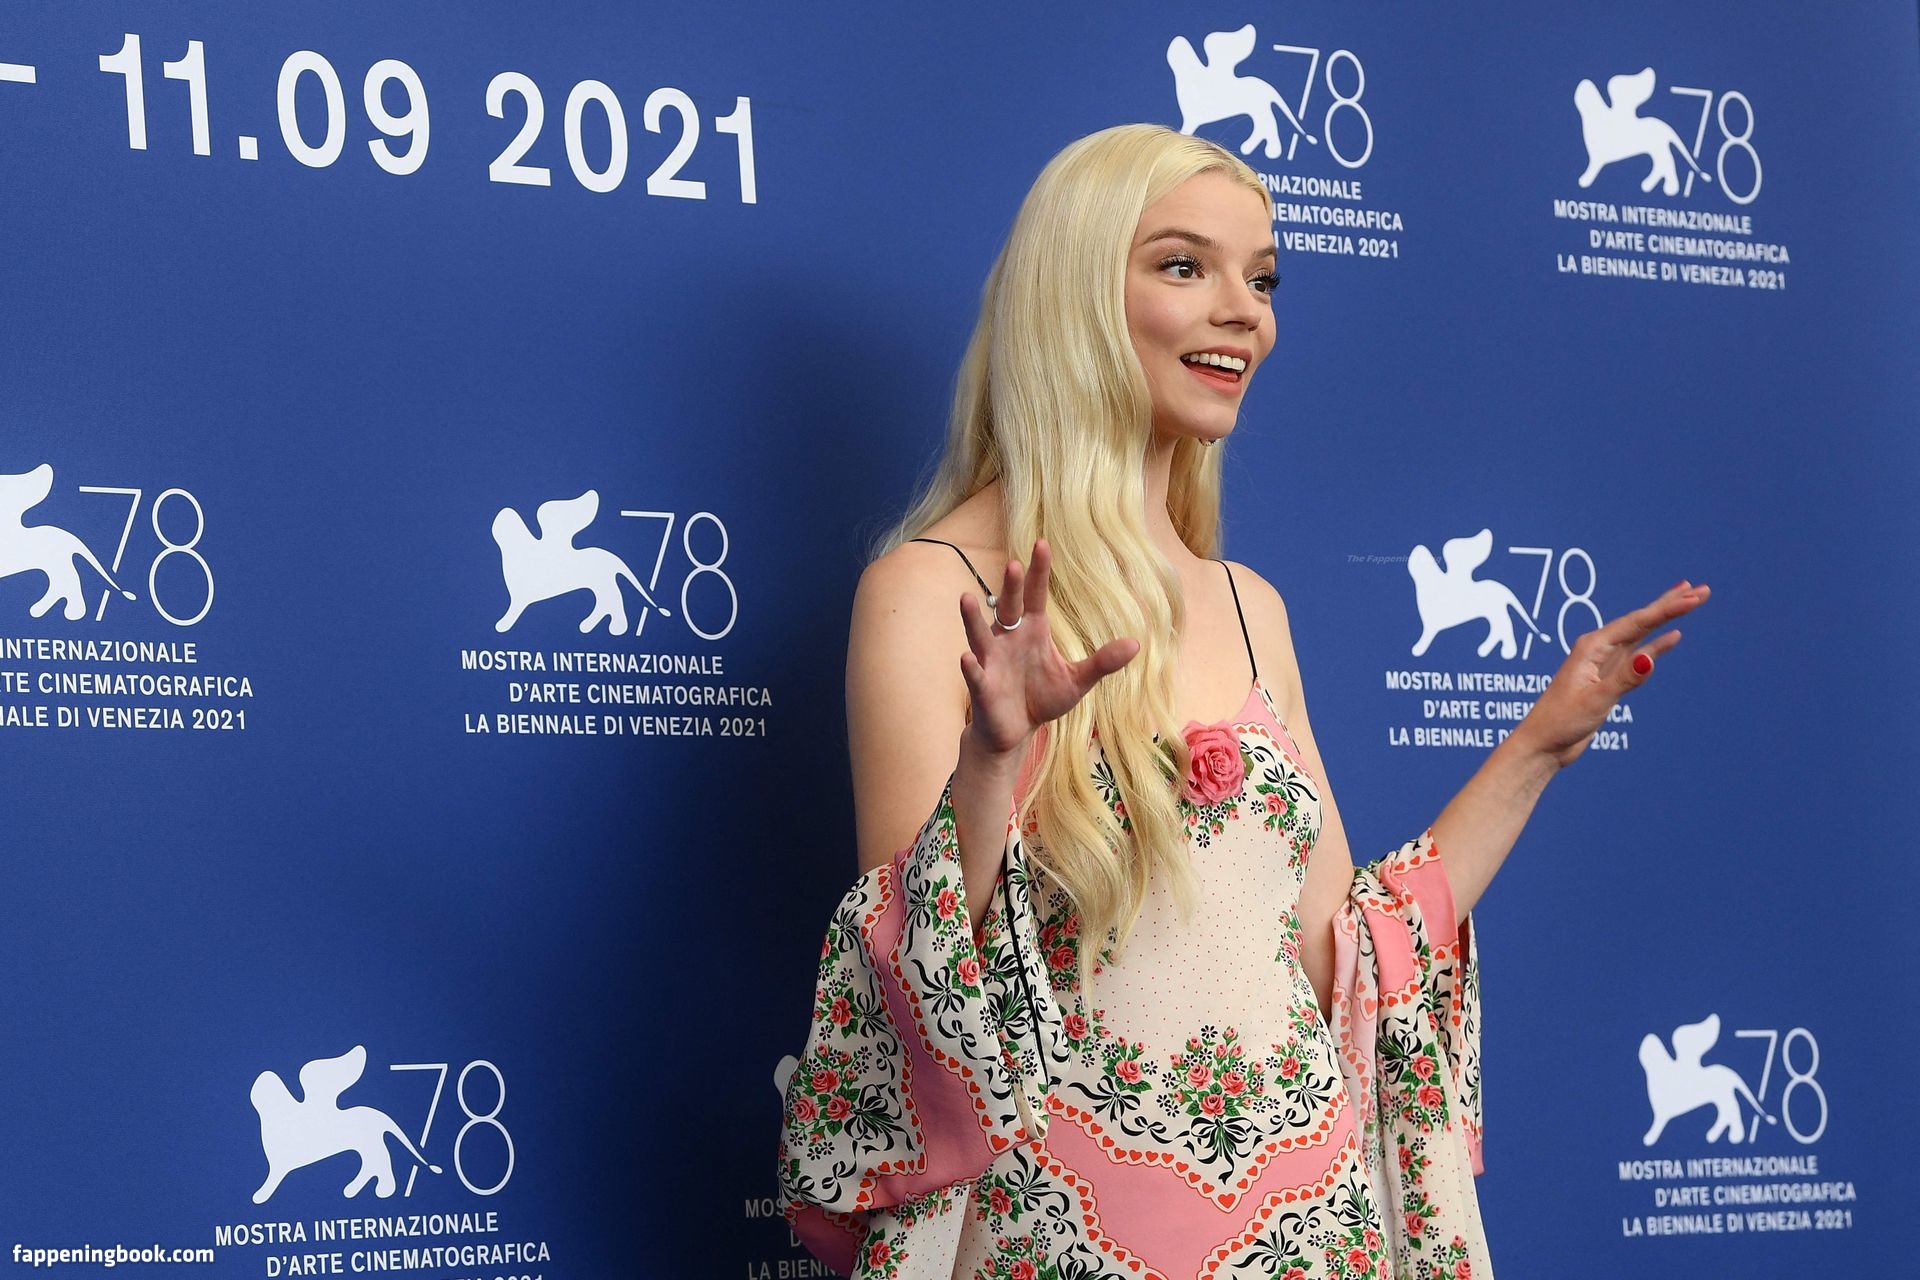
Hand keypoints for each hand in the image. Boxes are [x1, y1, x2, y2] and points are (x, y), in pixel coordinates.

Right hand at [957, 537, 1140, 757]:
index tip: (1042, 543)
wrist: (1015, 731)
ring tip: (965, 598)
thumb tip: (1136, 644)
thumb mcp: (1078, 680)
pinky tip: (968, 657)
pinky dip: (971, 666)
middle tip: (1013, 564)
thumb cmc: (1042, 699)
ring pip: (980, 634)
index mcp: (1032, 631)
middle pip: (1009, 607)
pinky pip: (976, 674)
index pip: (1035, 595)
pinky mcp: (983, 686)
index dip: (1038, 571)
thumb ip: (1103, 662)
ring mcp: (992, 661)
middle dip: (1010, 587)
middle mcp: (1008, 639)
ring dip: (973, 618)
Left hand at [1514, 579, 1710, 768]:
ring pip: (1641, 633)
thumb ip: (1623, 679)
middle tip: (1702, 589)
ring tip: (1690, 600)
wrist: (1543, 744)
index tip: (1694, 596)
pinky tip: (1672, 636)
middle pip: (1641, 620)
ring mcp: (1604, 662)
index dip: (1667, 608)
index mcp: (1591, 648)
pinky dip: (1656, 645)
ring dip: (1665, 618)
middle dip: (1671, 604)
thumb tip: (1649, 658)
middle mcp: (1597, 649)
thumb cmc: (1560, 722)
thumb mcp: (1595, 700)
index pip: (1637, 623)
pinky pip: (1637, 654)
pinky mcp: (1609, 678)